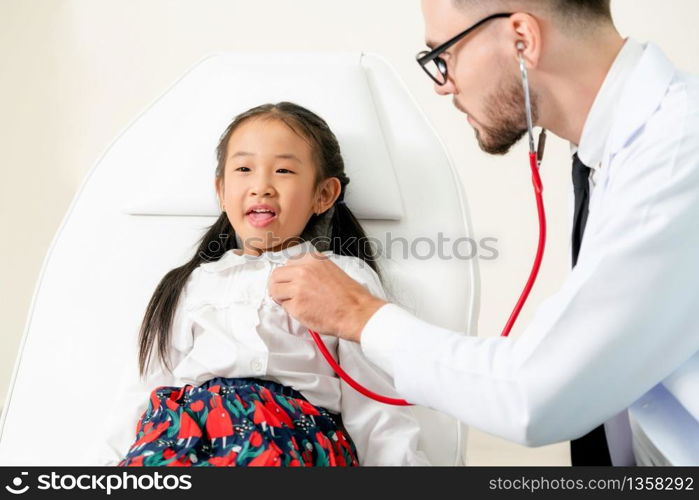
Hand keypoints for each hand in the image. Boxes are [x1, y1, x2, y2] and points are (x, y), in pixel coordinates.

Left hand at [268, 252, 386, 342]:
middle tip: (285, 295)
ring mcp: (298, 287)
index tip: (288, 283)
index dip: (286, 277)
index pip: (286, 264)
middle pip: (275, 276)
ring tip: (296, 303)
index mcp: (311, 259)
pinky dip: (291, 310)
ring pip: (274, 291)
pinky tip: (305, 310)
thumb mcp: (328, 270)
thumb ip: (309, 270)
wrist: (356, 312)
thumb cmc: (348, 296)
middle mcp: (303, 270)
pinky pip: (283, 306)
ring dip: (281, 298)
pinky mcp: (296, 305)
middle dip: (278, 286)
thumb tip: (292, 277)